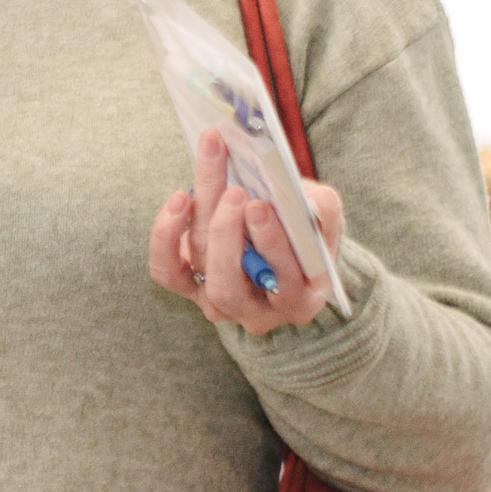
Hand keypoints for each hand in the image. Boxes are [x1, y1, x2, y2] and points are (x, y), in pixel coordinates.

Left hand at [149, 128, 344, 336]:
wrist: (278, 237)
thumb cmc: (303, 229)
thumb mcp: (324, 218)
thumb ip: (322, 210)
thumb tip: (307, 205)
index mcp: (301, 301)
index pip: (286, 287)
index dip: (271, 246)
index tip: (260, 206)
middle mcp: (259, 313)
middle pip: (230, 284)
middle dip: (228, 234)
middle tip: (234, 191)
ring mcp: (220, 304)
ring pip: (202, 268)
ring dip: (205, 218)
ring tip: (213, 178)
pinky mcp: (189, 287)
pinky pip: (167, 270)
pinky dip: (166, 235)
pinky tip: (181, 199)